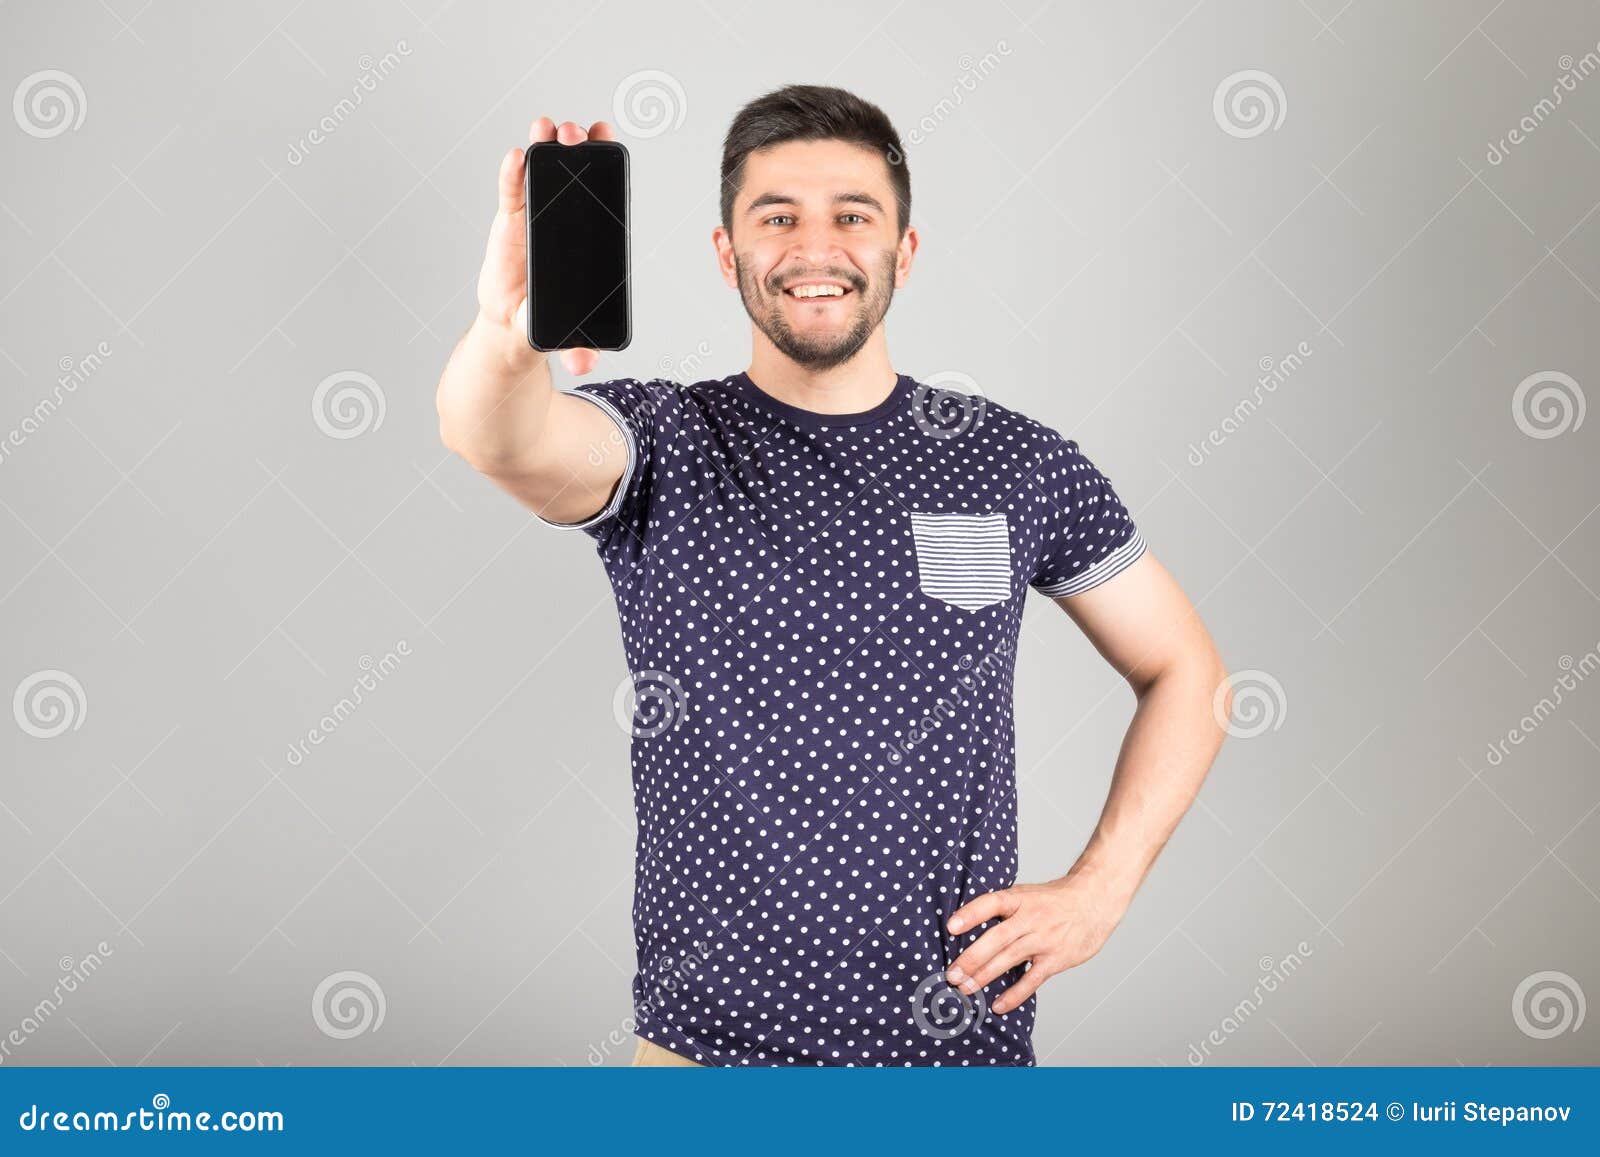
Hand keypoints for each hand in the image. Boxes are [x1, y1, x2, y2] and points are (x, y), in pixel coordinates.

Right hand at [479, 115, 614, 375]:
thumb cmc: (550, 318)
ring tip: (546, 127)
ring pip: (541, 176)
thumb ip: (576, 348)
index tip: (608, 138)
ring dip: (545, 147)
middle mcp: (565, 221)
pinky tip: (516, 156)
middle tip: (577, 131)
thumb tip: (585, 365)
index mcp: (587, 239)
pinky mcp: (509, 224)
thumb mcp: (567, 334)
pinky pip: (511, 194)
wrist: (514, 326)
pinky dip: (512, 174)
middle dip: (576, 147)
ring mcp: (536, 218)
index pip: (600, 195)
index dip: (605, 165)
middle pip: (572, 176)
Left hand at [944, 872, 1131, 1014]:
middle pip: (997, 938)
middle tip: (951, 975)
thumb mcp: (1026, 894)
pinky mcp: (1056, 959)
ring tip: (965, 989)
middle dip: (972, 958)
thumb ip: (1002, 909)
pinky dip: (1015, 995)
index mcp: (1020, 898)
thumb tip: (966, 925)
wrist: (1094, 901)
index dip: (971, 914)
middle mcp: (1031, 918)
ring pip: (1010, 959)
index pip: (992, 903)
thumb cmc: (1053, 900)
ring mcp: (1044, 939)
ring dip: (985, 976)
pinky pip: (1032, 980)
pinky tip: (998, 1006)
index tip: (951, 927)